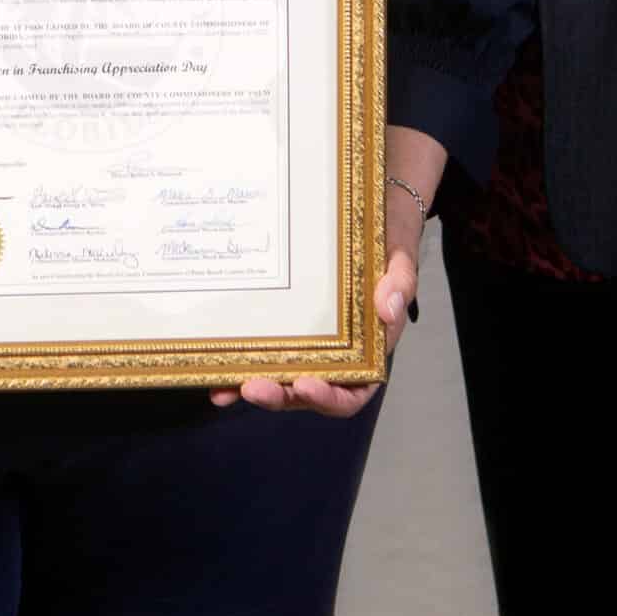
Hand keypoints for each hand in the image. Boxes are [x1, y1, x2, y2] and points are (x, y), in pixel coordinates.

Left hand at [212, 125, 442, 419]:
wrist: (366, 218)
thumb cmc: (385, 245)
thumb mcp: (399, 260)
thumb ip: (400, 284)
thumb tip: (387, 310)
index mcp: (367, 352)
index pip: (352, 392)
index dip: (329, 397)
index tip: (306, 384)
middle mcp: (336, 356)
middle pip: (307, 393)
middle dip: (280, 396)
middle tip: (252, 388)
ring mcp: (307, 344)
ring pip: (281, 380)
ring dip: (252, 388)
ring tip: (223, 391)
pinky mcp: (284, 328)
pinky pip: (264, 352)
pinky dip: (241, 365)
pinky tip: (217, 370)